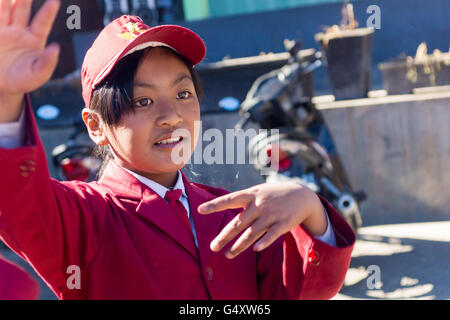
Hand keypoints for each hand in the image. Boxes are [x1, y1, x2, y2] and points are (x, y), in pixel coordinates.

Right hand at [0, 0, 60, 95]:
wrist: (2, 87)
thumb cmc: (24, 81)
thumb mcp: (38, 75)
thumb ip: (48, 62)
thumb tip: (56, 48)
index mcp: (35, 40)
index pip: (42, 23)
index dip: (48, 12)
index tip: (55, 2)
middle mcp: (19, 32)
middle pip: (21, 11)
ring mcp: (3, 31)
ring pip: (3, 11)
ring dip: (5, 1)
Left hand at [198, 182, 327, 258]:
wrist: (302, 195)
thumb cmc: (274, 194)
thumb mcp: (258, 191)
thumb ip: (243, 201)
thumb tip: (225, 208)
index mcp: (251, 195)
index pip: (229, 199)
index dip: (214, 205)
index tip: (199, 210)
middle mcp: (259, 205)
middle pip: (238, 223)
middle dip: (224, 236)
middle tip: (213, 247)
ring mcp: (271, 214)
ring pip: (252, 233)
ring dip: (239, 246)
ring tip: (228, 255)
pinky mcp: (283, 224)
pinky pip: (272, 235)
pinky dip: (264, 242)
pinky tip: (255, 250)